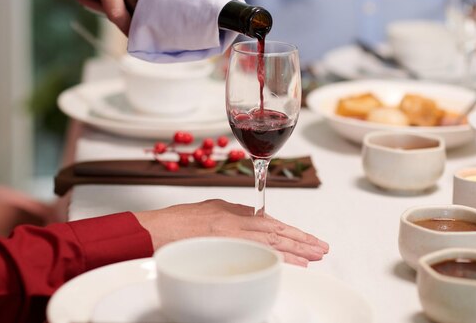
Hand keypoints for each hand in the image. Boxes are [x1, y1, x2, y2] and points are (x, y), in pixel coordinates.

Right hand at [134, 199, 328, 266]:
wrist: (154, 232)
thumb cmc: (175, 224)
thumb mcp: (208, 210)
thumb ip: (232, 212)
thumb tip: (253, 216)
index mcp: (232, 213)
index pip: (269, 222)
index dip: (290, 231)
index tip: (305, 238)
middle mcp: (236, 222)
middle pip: (277, 231)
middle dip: (301, 240)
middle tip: (321, 247)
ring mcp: (232, 235)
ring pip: (274, 242)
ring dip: (298, 250)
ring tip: (315, 256)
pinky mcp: (227, 247)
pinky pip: (260, 253)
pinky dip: (281, 259)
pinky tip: (295, 264)